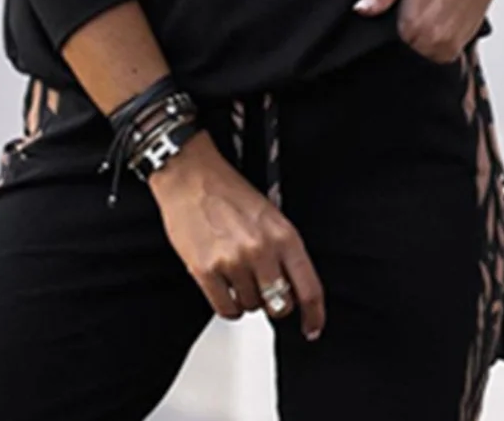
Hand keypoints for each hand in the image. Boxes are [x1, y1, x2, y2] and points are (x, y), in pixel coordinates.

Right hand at [149, 132, 325, 340]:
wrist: (190, 175)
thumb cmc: (227, 190)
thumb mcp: (270, 214)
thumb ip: (284, 250)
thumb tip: (292, 287)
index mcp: (283, 235)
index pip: (309, 289)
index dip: (314, 315)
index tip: (311, 327)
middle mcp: (261, 250)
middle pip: (280, 305)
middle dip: (274, 303)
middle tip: (263, 289)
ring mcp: (232, 261)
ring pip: (251, 307)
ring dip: (246, 298)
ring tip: (236, 273)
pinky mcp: (205, 270)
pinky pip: (226, 309)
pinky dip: (227, 305)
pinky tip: (224, 287)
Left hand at [353, 0, 503, 62]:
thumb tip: (360, 9)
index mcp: (416, 24)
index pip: (391, 43)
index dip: (392, 23)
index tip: (399, 7)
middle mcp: (438, 39)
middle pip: (409, 49)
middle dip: (407, 31)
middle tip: (416, 1)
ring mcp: (455, 42)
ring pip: (427, 53)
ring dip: (424, 37)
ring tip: (431, 5)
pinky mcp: (468, 40)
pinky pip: (445, 53)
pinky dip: (440, 39)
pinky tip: (442, 13)